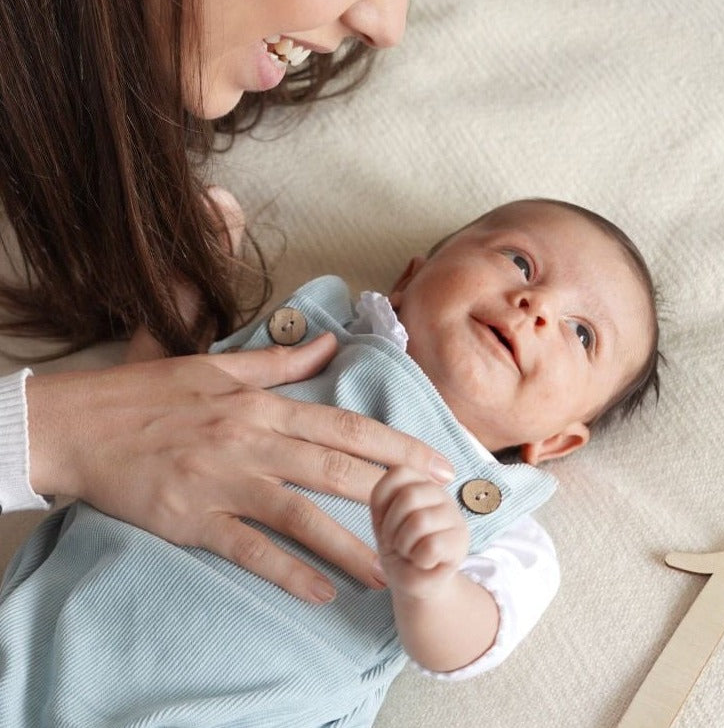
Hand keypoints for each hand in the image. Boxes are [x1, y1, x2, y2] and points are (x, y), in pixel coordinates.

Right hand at [25, 334, 454, 602]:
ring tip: (392, 568)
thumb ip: (281, 360)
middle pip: (336, 468)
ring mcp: (223, 482)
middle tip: (435, 511)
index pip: (345, 426)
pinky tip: (322, 590)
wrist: (78, 425)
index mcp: (261, 405)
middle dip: (393, 490)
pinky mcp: (193, 519)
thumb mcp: (219, 367)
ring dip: (350, 544)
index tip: (435, 463)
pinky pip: (250, 548)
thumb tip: (330, 342)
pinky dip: (287, 570)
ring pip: (301, 515)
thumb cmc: (149, 392)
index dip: (395, 446)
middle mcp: (251, 442)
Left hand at [371, 465, 468, 599]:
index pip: (398, 473)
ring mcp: (454, 516)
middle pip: (409, 496)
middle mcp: (440, 494)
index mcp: (419, 483)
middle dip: (392, 527)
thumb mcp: (381, 519)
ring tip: (410, 552)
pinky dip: (420, 559)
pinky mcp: (461, 541)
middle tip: (396, 542)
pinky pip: (432, 546)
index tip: (385, 522)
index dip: (383, 503)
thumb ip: (384, 496)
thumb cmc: (397, 549)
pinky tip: (425, 561)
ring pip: (420, 521)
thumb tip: (395, 475)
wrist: (414, 585)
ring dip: (405, 545)